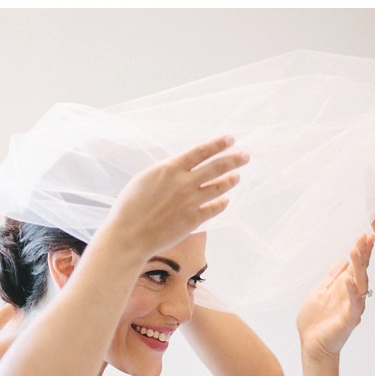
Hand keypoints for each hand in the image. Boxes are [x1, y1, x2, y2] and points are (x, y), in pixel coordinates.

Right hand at [99, 135, 248, 257]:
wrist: (129, 236)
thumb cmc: (129, 208)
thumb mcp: (144, 180)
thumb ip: (166, 173)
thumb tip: (180, 168)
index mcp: (170, 169)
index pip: (200, 152)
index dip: (217, 144)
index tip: (230, 139)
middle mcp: (184, 183)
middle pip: (216, 167)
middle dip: (234, 159)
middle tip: (245, 155)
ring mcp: (190, 202)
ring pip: (218, 187)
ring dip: (230, 180)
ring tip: (237, 176)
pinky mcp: (193, 220)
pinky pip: (214, 209)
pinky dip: (222, 204)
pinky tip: (226, 201)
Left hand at [296, 233, 374, 362]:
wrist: (312, 344)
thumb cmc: (315, 321)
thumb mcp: (319, 292)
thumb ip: (331, 278)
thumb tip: (341, 260)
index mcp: (344, 288)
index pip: (355, 266)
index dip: (361, 251)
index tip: (365, 236)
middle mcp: (352, 295)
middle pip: (360, 271)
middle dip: (363, 254)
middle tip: (364, 238)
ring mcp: (352, 307)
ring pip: (360, 284)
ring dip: (358, 268)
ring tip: (356, 252)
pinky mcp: (350, 319)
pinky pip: (354, 304)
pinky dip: (351, 292)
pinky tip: (348, 280)